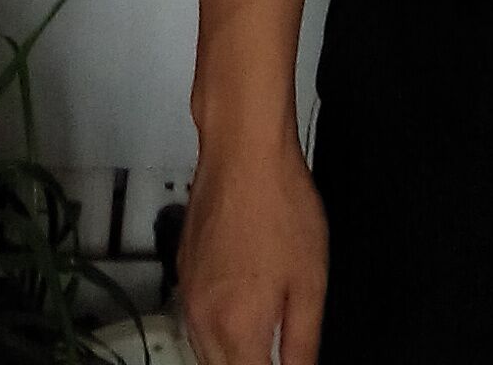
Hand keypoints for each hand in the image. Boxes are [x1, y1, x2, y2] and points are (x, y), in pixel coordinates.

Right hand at [179, 131, 327, 364]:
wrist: (242, 149)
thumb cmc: (282, 208)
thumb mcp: (310, 282)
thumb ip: (302, 343)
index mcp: (238, 329)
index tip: (287, 364)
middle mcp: (203, 320)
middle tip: (277, 355)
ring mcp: (188, 294)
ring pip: (203, 352)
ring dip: (230, 358)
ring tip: (262, 345)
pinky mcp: (181, 268)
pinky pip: (194, 320)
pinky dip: (215, 331)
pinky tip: (239, 312)